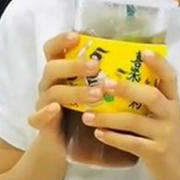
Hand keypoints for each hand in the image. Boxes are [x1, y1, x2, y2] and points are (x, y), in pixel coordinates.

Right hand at [30, 32, 102, 157]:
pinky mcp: (42, 124)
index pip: (54, 49)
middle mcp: (50, 83)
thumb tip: (143, 53)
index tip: (77, 36)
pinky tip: (55, 109)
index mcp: (62, 71)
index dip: (62, 40)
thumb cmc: (89, 109)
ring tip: (97, 95)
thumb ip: (111, 72)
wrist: (69, 144)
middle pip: (53, 67)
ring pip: (53, 92)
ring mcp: (44, 103)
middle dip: (74, 66)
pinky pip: (36, 117)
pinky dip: (44, 113)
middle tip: (96, 66)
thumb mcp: (99, 89)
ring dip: (75, 92)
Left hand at [82, 50, 179, 179]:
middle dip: (127, 89)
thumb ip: (151, 102)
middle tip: (105, 83)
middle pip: (151, 96)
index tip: (142, 52)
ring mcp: (164, 134)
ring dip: (109, 117)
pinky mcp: (156, 152)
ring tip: (87, 114)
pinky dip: (113, 138)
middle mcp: (171, 114)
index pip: (170, 78)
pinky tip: (97, 133)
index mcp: (173, 102)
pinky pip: (131, 143)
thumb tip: (120, 83)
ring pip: (135, 121)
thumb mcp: (167, 116)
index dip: (159, 64)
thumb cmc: (170, 138)